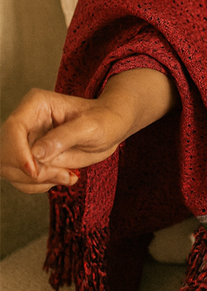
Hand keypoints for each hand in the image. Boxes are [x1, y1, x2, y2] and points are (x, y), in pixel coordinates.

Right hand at [0, 69, 177, 193]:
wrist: (111, 128)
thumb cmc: (104, 119)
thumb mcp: (90, 126)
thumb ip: (64, 137)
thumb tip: (36, 154)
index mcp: (36, 105)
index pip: (13, 129)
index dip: (18, 153)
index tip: (35, 171)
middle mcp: (26, 122)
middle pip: (7, 154)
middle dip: (31, 172)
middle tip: (62, 174)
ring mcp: (26, 141)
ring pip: (11, 170)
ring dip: (37, 181)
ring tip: (67, 175)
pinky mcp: (30, 158)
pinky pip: (22, 180)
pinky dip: (41, 185)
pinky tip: (63, 176)